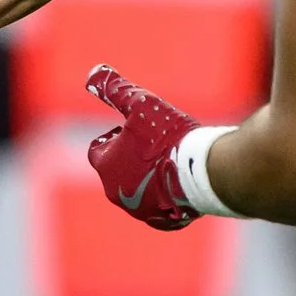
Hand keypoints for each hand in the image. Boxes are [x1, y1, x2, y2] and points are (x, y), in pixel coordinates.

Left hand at [84, 64, 199, 229]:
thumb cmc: (168, 136)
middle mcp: (116, 193)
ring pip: (138, 189)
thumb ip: (114, 89)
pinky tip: (183, 179)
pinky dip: (167, 193)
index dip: (115, 136)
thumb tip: (93, 73)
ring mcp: (140, 210)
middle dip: (131, 157)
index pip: (98, 149)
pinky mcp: (164, 221)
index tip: (136, 129)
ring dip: (148, 175)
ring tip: (172, 159)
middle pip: (117, 170)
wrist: (203, 171)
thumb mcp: (140, 104)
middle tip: (157, 142)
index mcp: (106, 166)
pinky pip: (160, 205)